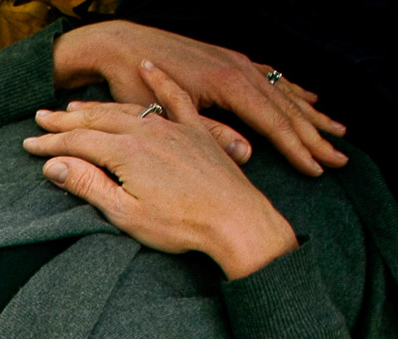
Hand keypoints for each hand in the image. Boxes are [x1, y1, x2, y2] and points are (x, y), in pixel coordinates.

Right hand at [24, 64, 300, 279]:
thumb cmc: (179, 225)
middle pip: (97, 120)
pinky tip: (148, 68)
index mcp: (127, 153)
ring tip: (74, 107)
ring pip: (127, 109)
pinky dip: (160, 80)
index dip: (51, 145)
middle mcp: (148, 132)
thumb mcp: (124, 213)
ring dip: (98, 106)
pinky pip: (175, 97)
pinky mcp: (195, 131)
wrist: (234, 221)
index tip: (29, 146)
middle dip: (65, 121)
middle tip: (40, 119)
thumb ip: (89, 185)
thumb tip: (54, 166)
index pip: (78, 143)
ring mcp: (173, 127)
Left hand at [53, 19, 345, 176]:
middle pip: (288, 109)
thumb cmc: (134, 85)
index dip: (298, 148)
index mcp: (229, 86)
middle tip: (341, 160)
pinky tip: (310, 99)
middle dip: (316, 136)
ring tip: (338, 132)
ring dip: (312, 115)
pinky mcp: (231, 62)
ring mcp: (238, 64)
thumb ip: (208, 135)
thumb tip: (248, 154)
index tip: (317, 168)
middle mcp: (241, 71)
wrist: (121, 46)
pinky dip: (294, 90)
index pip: (274, 123)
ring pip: (285, 93)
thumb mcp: (166, 115)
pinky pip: (273, 78)